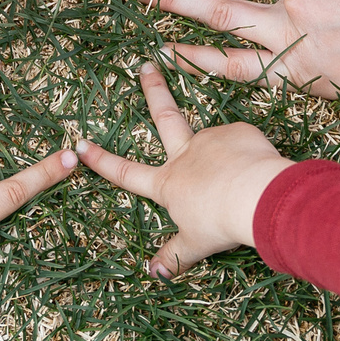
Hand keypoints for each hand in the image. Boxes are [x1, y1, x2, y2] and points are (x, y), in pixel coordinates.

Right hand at [74, 63, 294, 276]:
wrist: (257, 196)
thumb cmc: (220, 223)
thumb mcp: (194, 245)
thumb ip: (173, 257)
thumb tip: (153, 274)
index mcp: (168, 184)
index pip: (126, 173)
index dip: (101, 161)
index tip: (80, 145)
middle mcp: (185, 155)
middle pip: (165, 118)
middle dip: (153, 91)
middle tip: (146, 66)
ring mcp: (212, 139)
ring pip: (215, 143)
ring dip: (224, 155)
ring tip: (244, 181)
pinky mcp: (240, 131)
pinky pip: (244, 145)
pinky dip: (249, 156)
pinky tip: (259, 172)